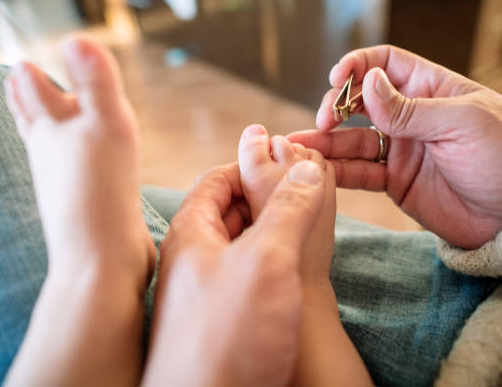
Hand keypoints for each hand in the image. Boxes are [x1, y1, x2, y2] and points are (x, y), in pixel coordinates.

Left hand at [143, 161, 325, 386]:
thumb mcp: (266, 260)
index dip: (253, 166)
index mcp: (191, 233)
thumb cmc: (227, 337)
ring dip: (275, 232)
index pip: (218, 180)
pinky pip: (250, 276)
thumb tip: (307, 169)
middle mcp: (193, 258)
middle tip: (308, 194)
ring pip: (244, 246)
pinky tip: (295, 273)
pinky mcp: (223, 318)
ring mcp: (206, 290)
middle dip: (268, 198)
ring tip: (310, 228)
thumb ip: (288, 210)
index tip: (288, 163)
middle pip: (231, 211)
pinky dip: (274, 264)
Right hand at [289, 45, 501, 248]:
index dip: (358, 66)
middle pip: (360, 102)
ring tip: (295, 148)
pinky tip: (315, 170)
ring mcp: (400, 150)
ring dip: (324, 143)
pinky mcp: (394, 182)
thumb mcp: (463, 124)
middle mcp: (411, 117)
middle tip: (321, 122)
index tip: (337, 80)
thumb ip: (410, 108)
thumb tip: (367, 82)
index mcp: (431, 90)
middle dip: (334, 108)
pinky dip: (335, 172)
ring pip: (352, 141)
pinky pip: (358, 173)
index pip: (385, 64)